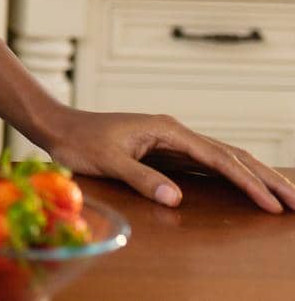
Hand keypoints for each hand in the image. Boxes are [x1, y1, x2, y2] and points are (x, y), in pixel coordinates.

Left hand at [43, 106, 294, 212]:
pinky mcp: (166, 152)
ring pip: (224, 158)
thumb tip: (177, 198)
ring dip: (254, 177)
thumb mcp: (107, 161)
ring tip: (284, 197)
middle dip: (265, 178)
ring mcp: (172, 141)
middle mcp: (175, 132)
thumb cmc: (78, 141)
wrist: (57, 126)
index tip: (270, 204)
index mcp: (167, 130)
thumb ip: (141, 178)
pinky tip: (248, 187)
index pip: (217, 158)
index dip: (246, 182)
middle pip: (231, 155)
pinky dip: (232, 176)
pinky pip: (208, 165)